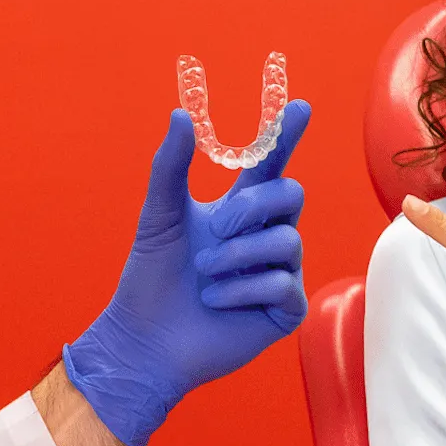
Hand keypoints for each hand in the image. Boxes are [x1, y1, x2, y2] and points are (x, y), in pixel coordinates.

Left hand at [62, 101, 310, 445]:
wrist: (145, 338)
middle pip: (291, 195)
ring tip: (205, 275)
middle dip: (252, 208)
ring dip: (237, 255)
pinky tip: (217, 300)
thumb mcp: (159, 215)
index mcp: (240, 211)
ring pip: (287, 241)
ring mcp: (280, 273)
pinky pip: (283, 283)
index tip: (300, 107)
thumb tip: (180, 115)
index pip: (272, 166)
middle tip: (216, 230)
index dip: (286, 136)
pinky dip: (242, 288)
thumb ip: (170, 166)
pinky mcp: (285, 310)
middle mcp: (266, 237)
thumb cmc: (150, 278)